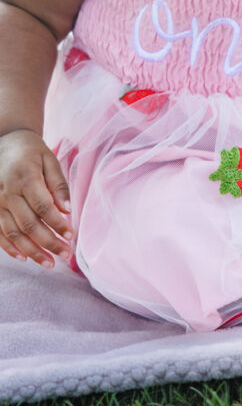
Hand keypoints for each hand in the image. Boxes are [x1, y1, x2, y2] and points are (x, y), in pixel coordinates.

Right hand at [0, 129, 73, 267]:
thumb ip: (59, 184)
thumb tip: (67, 210)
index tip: (71, 236)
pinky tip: (25, 257)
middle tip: (65, 254)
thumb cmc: (31, 152)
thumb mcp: (49, 159)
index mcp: (25, 177)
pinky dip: (11, 248)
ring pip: (14, 233)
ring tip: (49, 263)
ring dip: (32, 251)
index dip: (57, 224)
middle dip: (49, 242)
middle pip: (29, 224)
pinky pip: (0, 233)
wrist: (5, 143)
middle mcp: (8, 193)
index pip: (44, 207)